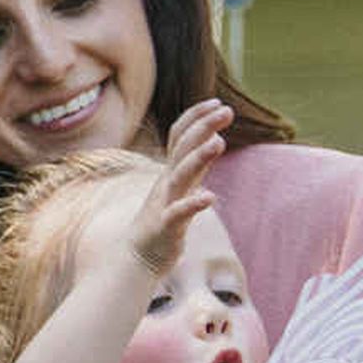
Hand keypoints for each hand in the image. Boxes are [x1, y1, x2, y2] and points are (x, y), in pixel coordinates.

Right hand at [83, 97, 233, 278]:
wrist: (135, 259)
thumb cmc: (161, 223)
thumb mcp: (178, 188)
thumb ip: (194, 165)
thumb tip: (212, 139)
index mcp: (170, 173)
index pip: (180, 136)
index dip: (197, 117)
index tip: (218, 103)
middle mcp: (167, 183)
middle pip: (183, 148)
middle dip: (204, 127)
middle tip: (227, 110)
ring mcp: (165, 204)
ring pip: (181, 176)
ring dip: (199, 158)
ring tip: (220, 142)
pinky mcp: (166, 228)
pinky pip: (179, 214)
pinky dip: (193, 203)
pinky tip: (210, 197)